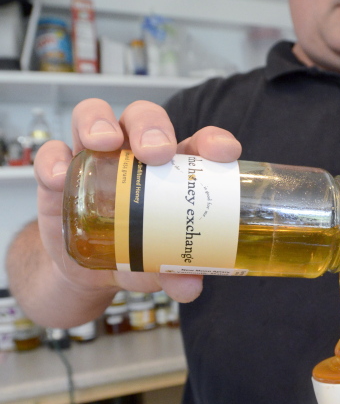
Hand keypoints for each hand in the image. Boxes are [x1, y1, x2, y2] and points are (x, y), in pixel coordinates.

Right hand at [34, 98, 240, 302]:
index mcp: (172, 169)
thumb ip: (174, 274)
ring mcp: (94, 157)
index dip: (213, 140)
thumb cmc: (134, 255)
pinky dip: (54, 159)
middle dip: (152, 126)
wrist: (88, 273)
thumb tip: (190, 287)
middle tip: (157, 152)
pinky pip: (51, 153)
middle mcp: (133, 153)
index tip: (224, 153)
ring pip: (93, 116)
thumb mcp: (156, 268)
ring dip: (99, 122)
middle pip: (143, 117)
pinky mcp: (59, 173)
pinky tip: (59, 177)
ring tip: (106, 143)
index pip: (196, 143)